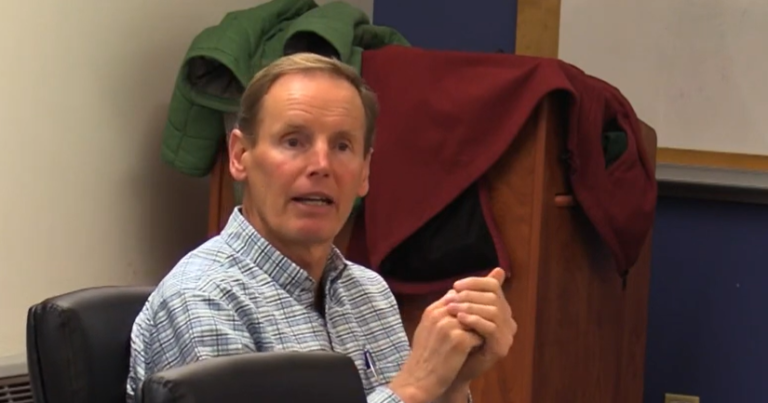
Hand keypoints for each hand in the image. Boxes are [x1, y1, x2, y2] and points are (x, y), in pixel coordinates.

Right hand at [389, 291, 483, 402]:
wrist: (419, 379)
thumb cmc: (424, 356)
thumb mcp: (426, 327)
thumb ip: (440, 310)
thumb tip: (454, 294)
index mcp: (431, 310)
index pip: (457, 296)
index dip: (468, 306)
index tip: (472, 317)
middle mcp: (440, 315)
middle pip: (469, 306)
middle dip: (477, 315)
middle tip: (481, 327)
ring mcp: (450, 327)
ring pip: (476, 319)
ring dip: (480, 328)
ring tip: (478, 338)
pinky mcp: (460, 340)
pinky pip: (480, 334)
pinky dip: (480, 343)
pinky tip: (475, 350)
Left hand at [445, 268, 516, 386]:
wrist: (451, 369)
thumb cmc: (456, 338)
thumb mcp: (462, 312)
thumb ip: (470, 294)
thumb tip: (486, 271)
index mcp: (500, 308)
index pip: (493, 286)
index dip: (474, 282)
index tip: (455, 286)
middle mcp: (507, 320)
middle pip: (494, 297)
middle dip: (469, 295)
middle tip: (450, 298)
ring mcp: (506, 335)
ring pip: (493, 311)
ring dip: (470, 307)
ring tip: (451, 308)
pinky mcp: (501, 347)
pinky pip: (491, 328)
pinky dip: (474, 320)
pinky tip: (460, 319)